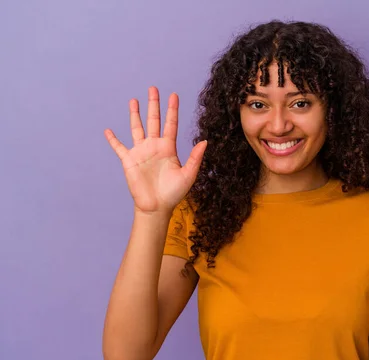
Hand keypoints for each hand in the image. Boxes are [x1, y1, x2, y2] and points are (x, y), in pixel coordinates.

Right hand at [104, 87, 206, 214]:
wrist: (157, 207)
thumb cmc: (174, 193)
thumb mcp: (188, 174)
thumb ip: (195, 157)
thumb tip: (205, 141)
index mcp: (168, 148)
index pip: (170, 124)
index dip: (172, 110)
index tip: (173, 95)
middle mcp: (154, 146)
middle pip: (153, 121)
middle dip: (154, 105)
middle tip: (153, 88)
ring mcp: (141, 152)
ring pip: (137, 128)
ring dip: (135, 115)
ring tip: (133, 100)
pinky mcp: (128, 161)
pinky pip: (119, 147)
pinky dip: (113, 139)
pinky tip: (108, 130)